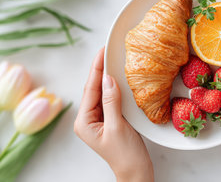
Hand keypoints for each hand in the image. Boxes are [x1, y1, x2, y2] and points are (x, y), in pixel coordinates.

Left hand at [74, 48, 153, 181]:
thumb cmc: (126, 155)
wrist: (136, 172)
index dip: (96, 69)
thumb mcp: (118, 127)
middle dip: (101, 70)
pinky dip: (115, 88)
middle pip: (94, 89)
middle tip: (108, 51)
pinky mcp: (110, 120)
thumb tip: (108, 78)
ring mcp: (99, 119)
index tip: (102, 51)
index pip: (90, 89)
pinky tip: (120, 78)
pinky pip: (111, 99)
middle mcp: (88, 119)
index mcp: (85, 121)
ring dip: (108, 77)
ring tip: (113, 59)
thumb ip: (111, 101)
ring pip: (102, 92)